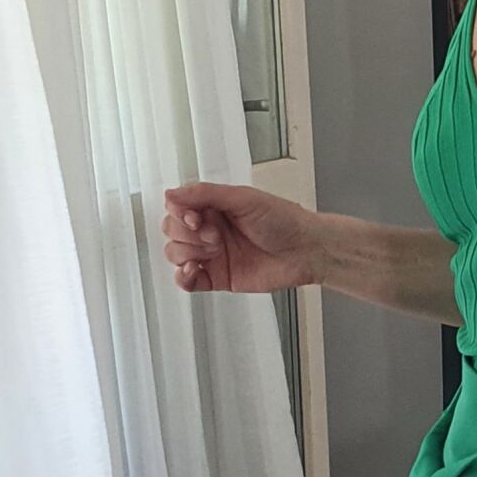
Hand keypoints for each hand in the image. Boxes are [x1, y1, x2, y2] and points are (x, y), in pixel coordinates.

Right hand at [162, 182, 322, 293]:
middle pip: (172, 231)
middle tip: (215, 236)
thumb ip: (205, 194)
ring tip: (215, 250)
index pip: (176, 207)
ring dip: (188, 252)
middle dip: (188, 234)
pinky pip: (188, 282)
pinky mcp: (218, 278)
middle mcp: (209, 229)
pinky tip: (193, 271)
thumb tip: (170, 194)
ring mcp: (212, 255)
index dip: (179, 213)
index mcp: (213, 207)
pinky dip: (182, 278)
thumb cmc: (282, 220)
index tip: (194, 218)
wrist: (306, 250)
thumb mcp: (242, 198)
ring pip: (176, 254)